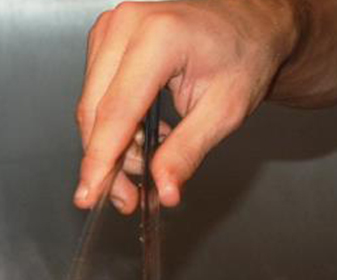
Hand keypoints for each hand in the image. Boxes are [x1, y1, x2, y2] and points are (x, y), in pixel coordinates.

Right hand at [74, 0, 297, 213]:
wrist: (247, 24)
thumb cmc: (243, 54)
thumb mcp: (225, 111)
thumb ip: (187, 151)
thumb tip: (164, 188)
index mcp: (159, 36)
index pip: (117, 111)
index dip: (101, 160)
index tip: (89, 195)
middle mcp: (127, 26)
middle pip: (96, 111)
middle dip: (107, 162)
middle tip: (128, 197)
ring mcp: (112, 29)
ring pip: (92, 107)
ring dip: (111, 146)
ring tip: (147, 162)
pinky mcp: (106, 38)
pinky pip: (96, 94)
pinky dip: (113, 125)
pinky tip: (142, 136)